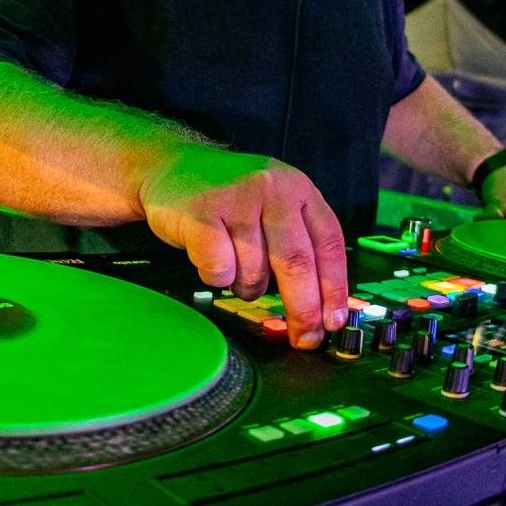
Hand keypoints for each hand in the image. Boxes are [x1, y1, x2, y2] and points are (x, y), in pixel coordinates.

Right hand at [138, 143, 350, 348]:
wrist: (170, 166)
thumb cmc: (228, 198)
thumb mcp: (273, 206)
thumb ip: (298, 243)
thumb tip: (321, 306)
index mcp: (299, 188)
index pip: (329, 244)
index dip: (335, 288)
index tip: (334, 321)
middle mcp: (273, 188)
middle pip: (297, 264)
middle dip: (304, 310)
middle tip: (304, 338)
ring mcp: (237, 198)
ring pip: (254, 273)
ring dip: (248, 289)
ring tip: (236, 271)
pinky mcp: (202, 212)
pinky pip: (219, 270)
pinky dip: (217, 279)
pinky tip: (210, 259)